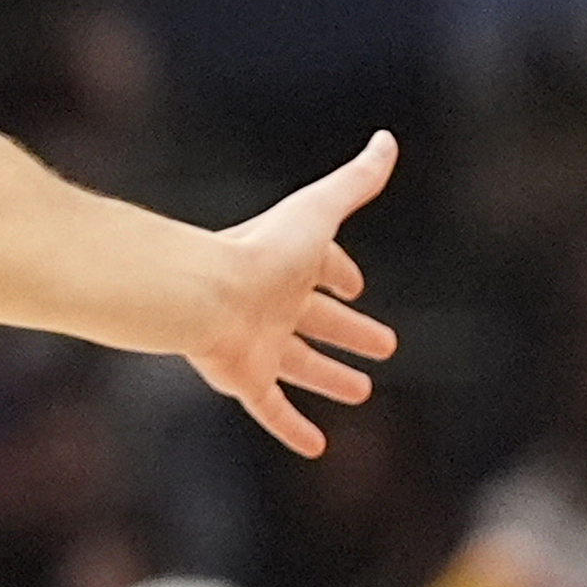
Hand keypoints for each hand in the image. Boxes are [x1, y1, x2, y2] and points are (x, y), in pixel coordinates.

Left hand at [186, 131, 400, 456]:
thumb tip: (387, 138)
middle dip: (350, 330)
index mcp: (288, 264)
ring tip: (362, 390)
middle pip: (317, 319)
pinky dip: (292, 427)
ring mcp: (258, 342)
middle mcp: (273, 304)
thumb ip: (354, 181)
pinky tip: (316, 447)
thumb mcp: (317, 212)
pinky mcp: (244, 377)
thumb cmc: (259, 251)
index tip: (356, 285)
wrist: (199, 294)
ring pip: (299, 364)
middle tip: (386, 345)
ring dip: (330, 377)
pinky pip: (270, 408)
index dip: (340, 273)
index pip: (320, 267)